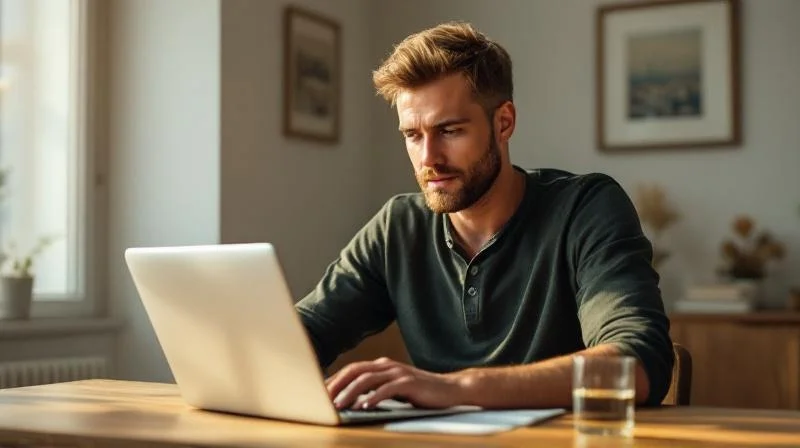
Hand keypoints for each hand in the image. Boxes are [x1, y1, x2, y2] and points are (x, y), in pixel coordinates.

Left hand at [325, 357, 467, 409]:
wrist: (450, 389)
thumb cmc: (419, 391)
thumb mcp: (393, 389)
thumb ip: (374, 389)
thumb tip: (350, 400)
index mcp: (381, 366)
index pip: (351, 370)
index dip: (334, 380)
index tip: (318, 392)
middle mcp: (387, 366)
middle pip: (355, 371)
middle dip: (336, 384)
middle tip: (321, 398)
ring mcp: (398, 373)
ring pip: (367, 379)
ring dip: (350, 392)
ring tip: (338, 406)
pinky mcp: (409, 383)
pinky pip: (387, 389)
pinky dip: (374, 397)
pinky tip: (365, 407)